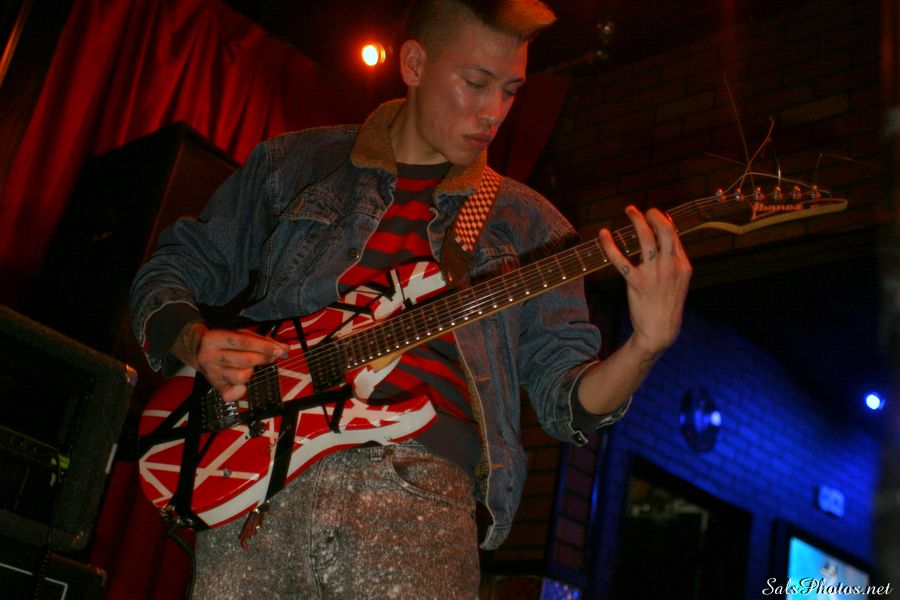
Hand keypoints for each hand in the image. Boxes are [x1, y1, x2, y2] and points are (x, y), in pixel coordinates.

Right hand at [173, 323, 289, 401]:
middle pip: (245, 360)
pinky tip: (243, 385)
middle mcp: (210, 356)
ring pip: (241, 376)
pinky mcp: (214, 386)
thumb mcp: (238, 334)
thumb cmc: (223, 341)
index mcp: (214, 338)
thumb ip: (262, 340)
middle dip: (264, 358)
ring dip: (252, 371)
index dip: (265, 347)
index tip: (281, 351)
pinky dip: (240, 391)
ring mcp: (211, 373)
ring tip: (252, 366)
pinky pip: (230, 394)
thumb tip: (284, 349)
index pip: (245, 342)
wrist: (195, 349)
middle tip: (272, 356)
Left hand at [598, 205, 691, 355]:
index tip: (655, 214)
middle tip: (645, 210)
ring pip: (646, 240)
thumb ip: (673, 261)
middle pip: (665, 232)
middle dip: (655, 216)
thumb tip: (664, 240)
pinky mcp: (637, 283)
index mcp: (683, 266)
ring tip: (630, 210)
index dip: (665, 221)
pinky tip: (603, 235)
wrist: (660, 331)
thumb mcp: (678, 282)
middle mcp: (670, 267)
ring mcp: (654, 275)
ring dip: (637, 221)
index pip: (675, 236)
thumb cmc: (667, 305)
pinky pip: (621, 260)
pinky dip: (610, 246)